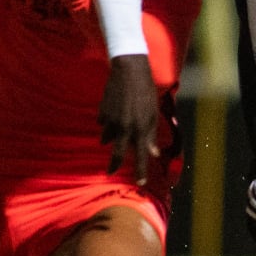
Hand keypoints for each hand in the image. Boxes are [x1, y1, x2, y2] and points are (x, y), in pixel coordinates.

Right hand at [99, 53, 158, 184]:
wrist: (129, 71)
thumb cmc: (145, 92)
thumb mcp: (153, 113)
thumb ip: (151, 134)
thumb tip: (153, 153)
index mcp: (140, 128)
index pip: (141, 156)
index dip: (141, 171)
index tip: (140, 183)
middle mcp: (125, 127)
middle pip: (117, 153)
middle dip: (113, 165)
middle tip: (109, 173)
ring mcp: (111, 121)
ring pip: (108, 137)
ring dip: (112, 136)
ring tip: (119, 124)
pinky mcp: (102, 112)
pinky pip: (104, 123)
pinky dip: (108, 121)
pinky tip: (114, 108)